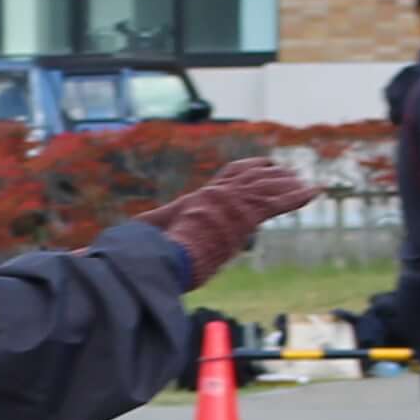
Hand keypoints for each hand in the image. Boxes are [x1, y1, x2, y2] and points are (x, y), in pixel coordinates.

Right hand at [130, 156, 315, 283]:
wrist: (168, 254)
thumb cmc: (157, 251)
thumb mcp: (152, 240)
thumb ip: (147, 238)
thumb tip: (106, 245)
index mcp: (202, 197)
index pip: (230, 175)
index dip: (248, 168)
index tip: (262, 165)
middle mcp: (220, 194)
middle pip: (253, 176)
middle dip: (274, 174)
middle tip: (292, 174)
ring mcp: (234, 203)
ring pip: (268, 188)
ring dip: (290, 186)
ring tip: (308, 185)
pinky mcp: (246, 215)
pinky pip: (277, 202)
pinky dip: (297, 196)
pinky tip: (314, 192)